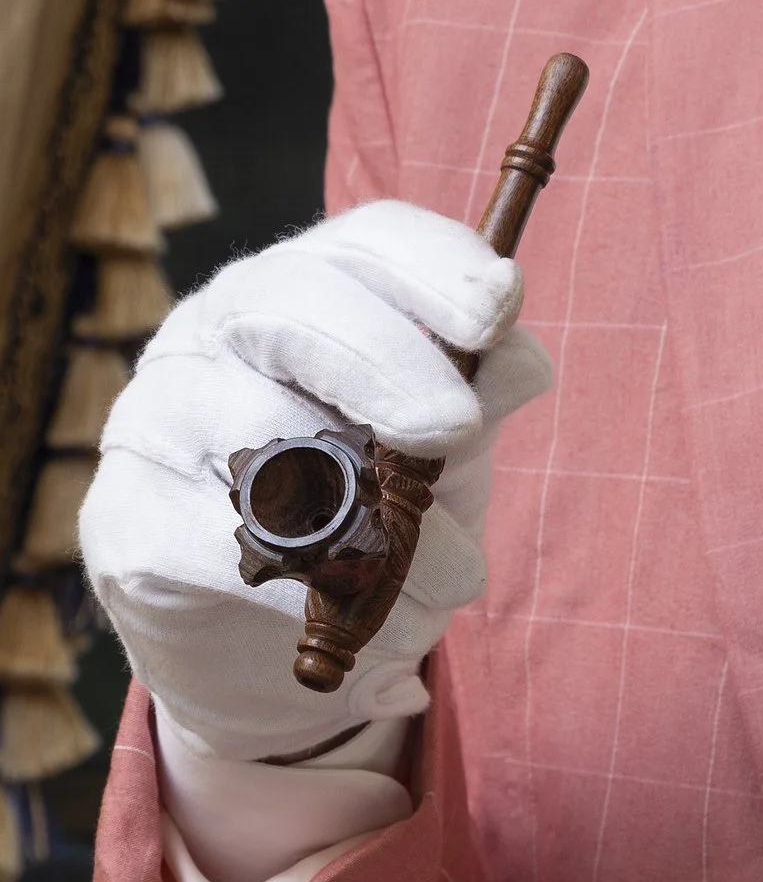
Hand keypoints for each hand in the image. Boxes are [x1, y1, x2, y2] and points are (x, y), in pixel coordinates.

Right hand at [81, 205, 551, 766]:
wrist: (261, 639)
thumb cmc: (364, 510)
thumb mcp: (441, 448)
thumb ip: (478, 398)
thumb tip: (520, 361)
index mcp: (303, 289)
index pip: (364, 242)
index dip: (433, 265)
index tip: (498, 310)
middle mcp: (213, 331)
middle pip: (291, 303)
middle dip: (385, 361)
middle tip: (453, 430)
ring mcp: (155, 417)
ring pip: (259, 436)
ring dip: (371, 517)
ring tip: (448, 580)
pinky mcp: (124, 518)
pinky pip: (217, 546)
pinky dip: (303, 589)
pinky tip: (351, 612)